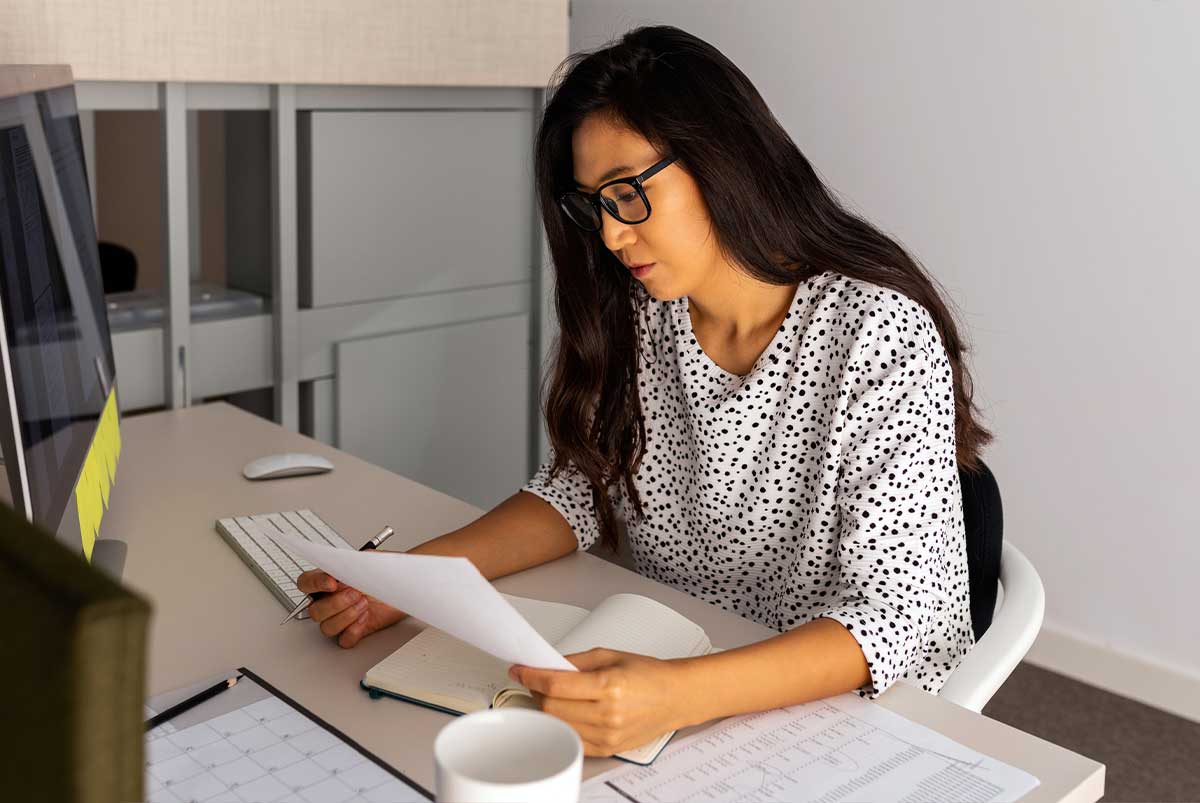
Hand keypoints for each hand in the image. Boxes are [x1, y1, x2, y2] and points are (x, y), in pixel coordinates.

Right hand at [296, 570, 406, 647]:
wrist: (404, 586)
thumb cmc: (384, 572)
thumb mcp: (368, 560)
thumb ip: (351, 563)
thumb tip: (341, 566)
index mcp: (328, 581)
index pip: (306, 583)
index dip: (315, 584)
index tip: (332, 582)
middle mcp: (331, 601)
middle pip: (315, 611)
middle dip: (336, 603)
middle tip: (356, 593)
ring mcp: (342, 617)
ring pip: (327, 627)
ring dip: (346, 616)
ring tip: (364, 604)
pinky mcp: (355, 631)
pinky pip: (343, 639)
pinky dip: (353, 630)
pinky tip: (365, 618)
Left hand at [508, 648, 687, 756]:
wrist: (675, 697)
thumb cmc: (648, 675)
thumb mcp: (610, 655)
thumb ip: (575, 661)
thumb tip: (546, 665)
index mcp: (608, 686)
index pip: (555, 684)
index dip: (531, 675)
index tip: (520, 669)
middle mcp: (607, 713)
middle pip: (551, 706)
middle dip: (537, 691)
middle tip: (536, 680)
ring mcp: (607, 735)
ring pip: (558, 724)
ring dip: (548, 708)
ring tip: (553, 695)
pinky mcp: (607, 748)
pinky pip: (571, 738)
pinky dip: (563, 724)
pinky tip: (566, 711)